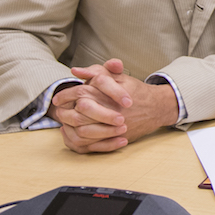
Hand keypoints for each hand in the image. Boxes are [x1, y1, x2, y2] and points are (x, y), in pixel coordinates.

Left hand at [49, 59, 178, 153]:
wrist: (157, 107)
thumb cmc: (136, 90)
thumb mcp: (119, 76)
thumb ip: (97, 71)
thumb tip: (75, 71)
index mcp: (108, 92)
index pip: (80, 93)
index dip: (65, 95)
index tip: (57, 99)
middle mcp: (110, 109)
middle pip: (78, 115)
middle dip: (65, 114)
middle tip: (59, 113)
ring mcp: (114, 125)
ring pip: (83, 131)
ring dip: (71, 129)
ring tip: (66, 125)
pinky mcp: (117, 137)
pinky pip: (93, 144)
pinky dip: (82, 141)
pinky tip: (76, 134)